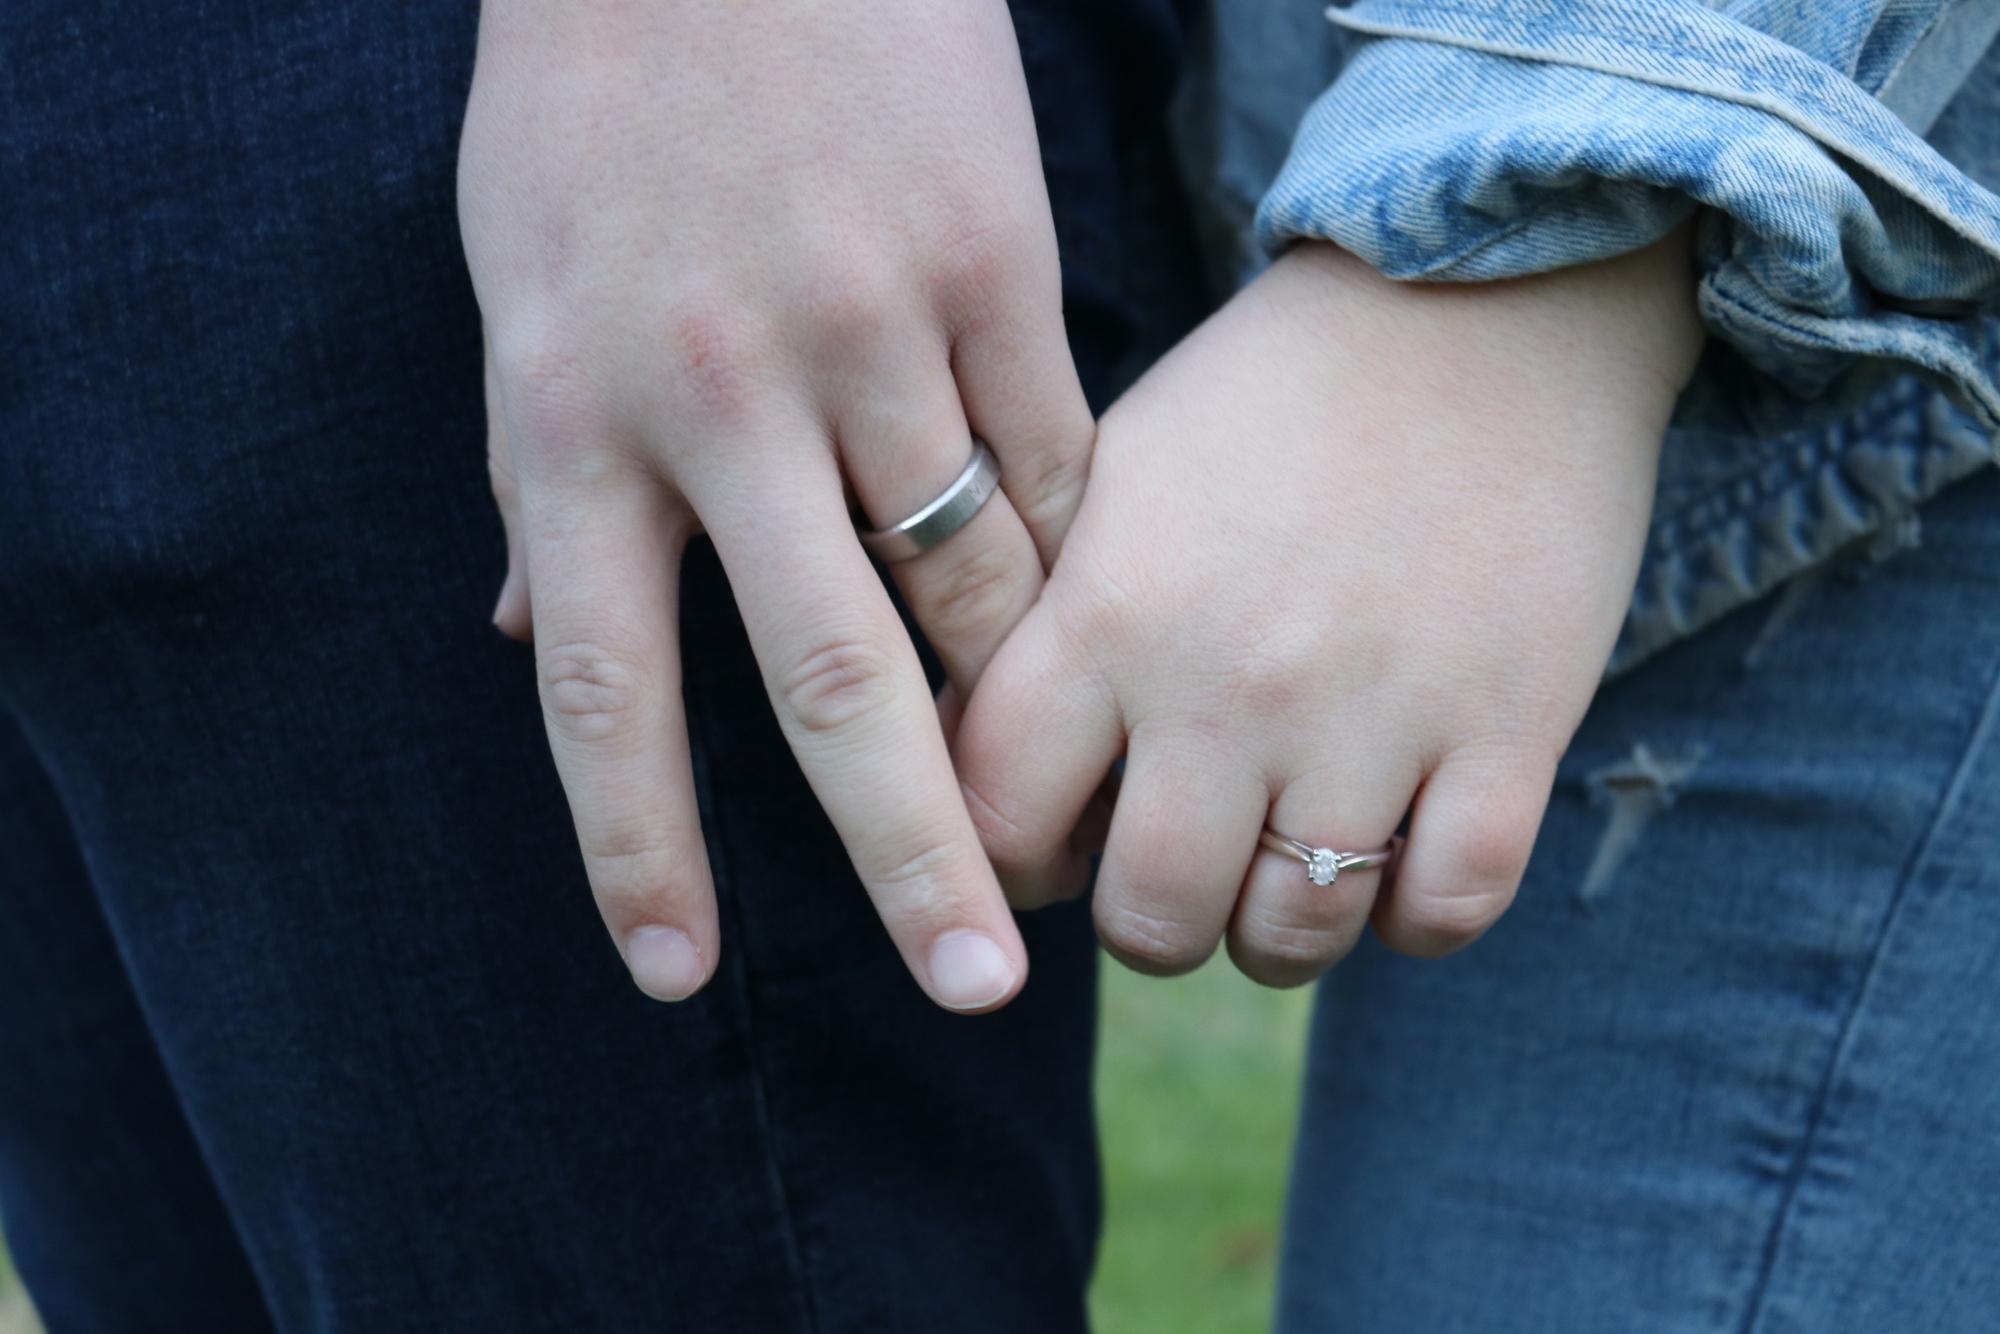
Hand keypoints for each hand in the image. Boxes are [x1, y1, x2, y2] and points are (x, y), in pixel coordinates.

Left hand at [458, 0, 1095, 1009]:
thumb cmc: (593, 111)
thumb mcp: (513, 295)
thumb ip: (538, 489)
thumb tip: (531, 654)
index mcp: (574, 425)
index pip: (607, 695)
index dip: (639, 851)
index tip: (678, 979)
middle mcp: (723, 404)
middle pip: (832, 684)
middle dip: (911, 860)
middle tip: (975, 988)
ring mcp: (868, 336)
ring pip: (977, 582)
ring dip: (1021, 705)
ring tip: (1060, 790)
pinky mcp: (988, 270)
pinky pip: (1052, 462)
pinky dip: (1068, 555)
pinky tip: (1089, 607)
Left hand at [954, 237, 1702, 983]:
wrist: (1487, 298)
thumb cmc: (1272, 398)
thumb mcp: (1115, 479)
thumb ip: (1041, 625)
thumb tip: (970, 763)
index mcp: (1110, 610)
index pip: (998, 819)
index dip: (1007, 860)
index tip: (1049, 844)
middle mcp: (1228, 682)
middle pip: (1148, 920)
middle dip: (1148, 917)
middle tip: (1175, 867)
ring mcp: (1375, 715)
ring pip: (1290, 941)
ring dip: (1274, 929)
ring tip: (1281, 864)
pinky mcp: (1511, 729)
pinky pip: (1445, 914)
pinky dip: (1414, 915)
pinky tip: (1395, 855)